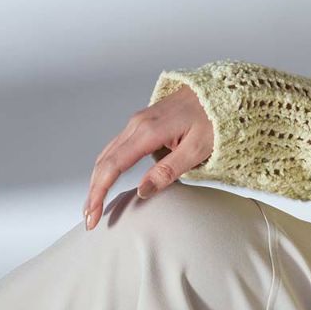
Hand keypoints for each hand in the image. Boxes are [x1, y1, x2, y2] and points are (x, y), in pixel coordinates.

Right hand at [83, 85, 213, 228]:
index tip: (94, 215)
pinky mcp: (142, 123)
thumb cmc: (215, 118)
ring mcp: (138, 121)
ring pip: (107, 154)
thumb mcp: (197, 149)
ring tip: (94, 204)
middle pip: (104, 161)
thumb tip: (142, 191)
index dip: (99, 193)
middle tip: (89, 218)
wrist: (221, 90)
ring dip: (98, 180)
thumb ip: (167, 172)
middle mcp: (137, 124)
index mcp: (148, 131)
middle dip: (93, 191)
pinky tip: (106, 180)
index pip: (113, 166)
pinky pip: (117, 147)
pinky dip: (107, 167)